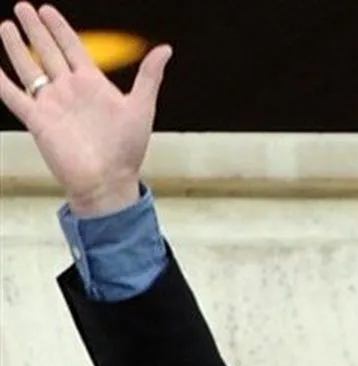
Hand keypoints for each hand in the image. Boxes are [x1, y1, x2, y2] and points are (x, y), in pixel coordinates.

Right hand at [0, 3, 170, 216]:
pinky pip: (14, 96)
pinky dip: (1, 81)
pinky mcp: (37, 120)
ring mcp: (52, 104)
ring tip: (6, 25)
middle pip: (48, 51)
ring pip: (29, 68)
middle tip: (23, 7)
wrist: (108, 181)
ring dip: (17, 47)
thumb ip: (149, 76)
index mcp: (93, 84)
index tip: (47, 10)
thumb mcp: (142, 107)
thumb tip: (165, 49)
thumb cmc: (127, 149)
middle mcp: (70, 90)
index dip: (59, 28)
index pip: (72, 47)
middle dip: (35, 29)